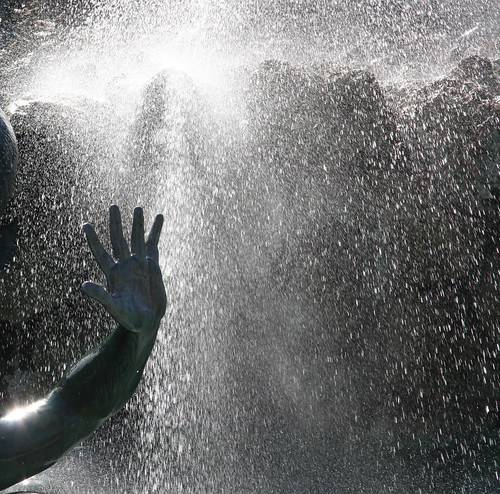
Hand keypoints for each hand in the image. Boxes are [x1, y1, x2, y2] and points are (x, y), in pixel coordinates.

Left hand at [82, 205, 166, 332]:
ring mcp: (139, 264)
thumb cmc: (127, 318)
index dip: (93, 240)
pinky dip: (156, 231)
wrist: (146, 322)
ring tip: (138, 208)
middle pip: (119, 240)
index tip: (85, 225)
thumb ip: (100, 296)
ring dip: (137, 224)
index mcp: (113, 274)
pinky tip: (159, 217)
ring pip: (137, 239)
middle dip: (116, 224)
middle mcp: (125, 265)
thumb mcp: (113, 307)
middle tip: (113, 207)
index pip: (100, 252)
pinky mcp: (152, 266)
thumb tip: (83, 285)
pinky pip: (154, 245)